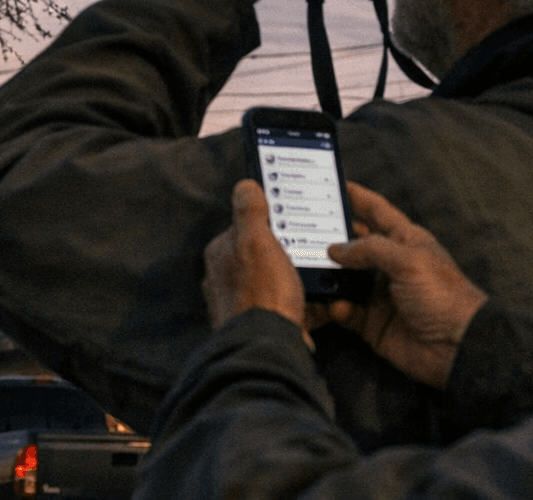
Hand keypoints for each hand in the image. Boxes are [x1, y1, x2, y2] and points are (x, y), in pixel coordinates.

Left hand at [203, 180, 309, 346]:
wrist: (266, 346)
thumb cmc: (262, 293)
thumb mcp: (257, 241)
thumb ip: (250, 212)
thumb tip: (244, 186)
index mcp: (220, 254)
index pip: (243, 228)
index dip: (268, 225)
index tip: (290, 225)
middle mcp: (223, 279)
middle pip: (258, 257)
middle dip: (281, 256)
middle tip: (308, 255)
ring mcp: (237, 304)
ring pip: (270, 284)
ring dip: (290, 283)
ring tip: (312, 283)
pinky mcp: (254, 325)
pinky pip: (279, 309)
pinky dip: (296, 307)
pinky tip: (312, 308)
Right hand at [325, 183, 487, 389]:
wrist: (459, 348)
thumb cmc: (444, 297)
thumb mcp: (409, 260)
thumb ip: (370, 248)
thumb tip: (336, 249)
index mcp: (405, 242)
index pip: (377, 211)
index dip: (357, 196)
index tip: (334, 182)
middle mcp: (390, 265)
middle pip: (354, 244)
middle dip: (330, 236)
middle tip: (302, 226)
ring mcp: (380, 294)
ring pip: (344, 278)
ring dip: (328, 274)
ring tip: (307, 266)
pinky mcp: (372, 322)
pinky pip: (345, 310)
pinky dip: (337, 306)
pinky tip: (336, 304)